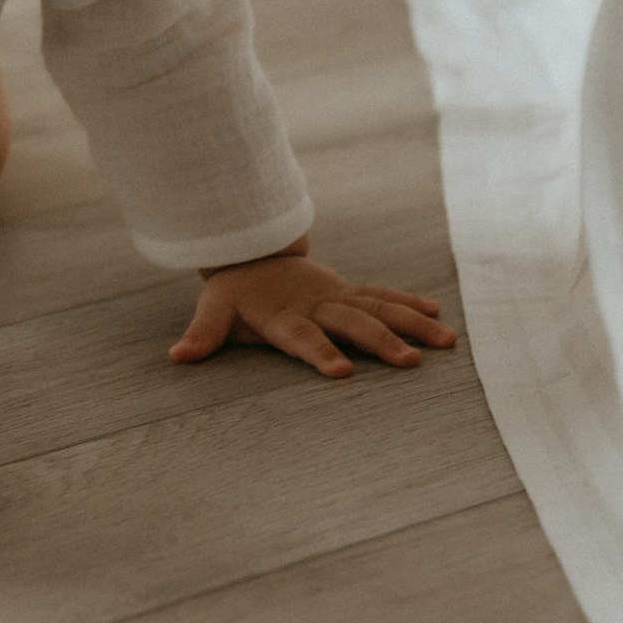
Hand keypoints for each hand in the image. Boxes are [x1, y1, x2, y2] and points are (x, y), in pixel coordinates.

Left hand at [171, 241, 456, 376]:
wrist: (249, 250)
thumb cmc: (233, 291)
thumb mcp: (213, 309)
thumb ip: (202, 334)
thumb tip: (177, 355)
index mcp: (284, 316)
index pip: (302, 337)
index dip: (319, 353)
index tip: (342, 372)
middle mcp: (316, 305)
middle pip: (352, 323)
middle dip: (381, 342)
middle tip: (409, 362)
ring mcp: (336, 295)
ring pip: (379, 307)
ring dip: (411, 323)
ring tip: (446, 341)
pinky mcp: (348, 291)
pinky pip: (382, 295)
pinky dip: (408, 303)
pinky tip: (437, 314)